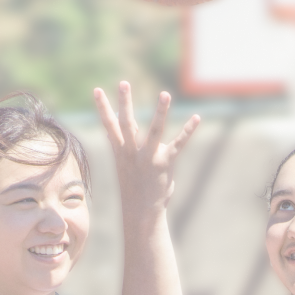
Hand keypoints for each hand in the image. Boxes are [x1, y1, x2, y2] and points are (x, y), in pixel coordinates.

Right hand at [93, 82, 199, 217]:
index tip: (96, 90)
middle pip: (127, 123)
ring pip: (154, 130)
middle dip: (124, 103)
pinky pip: (179, 144)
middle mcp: (132, 152)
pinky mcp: (165, 162)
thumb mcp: (124, 165)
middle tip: (123, 83)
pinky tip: (197, 118)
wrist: (141, 211)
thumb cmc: (134, 186)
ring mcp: (148, 157)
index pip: (109, 125)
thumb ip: (121, 147)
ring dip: (160, 111)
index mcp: (120, 151)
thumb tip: (113, 134)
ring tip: (165, 94)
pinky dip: (188, 130)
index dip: (102, 107)